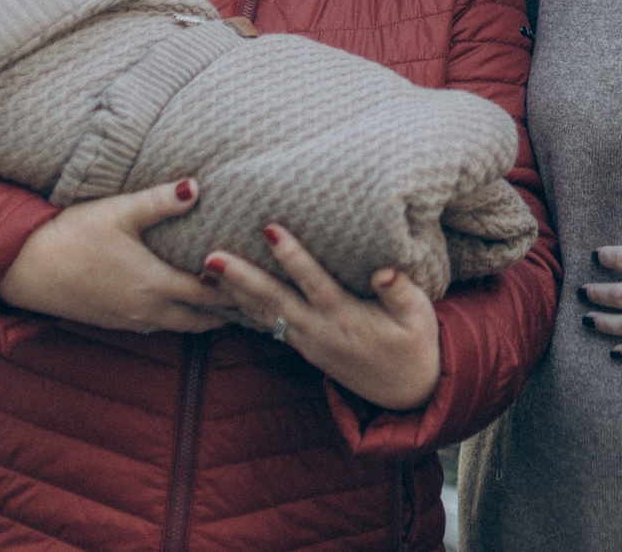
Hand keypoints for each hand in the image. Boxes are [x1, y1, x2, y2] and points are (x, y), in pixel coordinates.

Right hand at [0, 179, 239, 333]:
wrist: (23, 269)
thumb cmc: (70, 236)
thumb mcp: (117, 212)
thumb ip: (160, 202)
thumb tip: (197, 186)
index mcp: (155, 285)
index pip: (212, 294)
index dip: (240, 290)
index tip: (266, 285)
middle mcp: (147, 310)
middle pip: (202, 320)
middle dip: (231, 313)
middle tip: (258, 304)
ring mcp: (129, 320)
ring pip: (180, 327)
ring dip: (205, 318)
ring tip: (229, 307)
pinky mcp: (112, 321)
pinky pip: (157, 327)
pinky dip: (178, 319)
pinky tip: (180, 306)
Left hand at [206, 224, 442, 411]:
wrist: (406, 391)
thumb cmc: (415, 342)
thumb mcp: (419, 316)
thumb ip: (400, 291)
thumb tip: (384, 269)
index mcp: (346, 318)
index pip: (314, 283)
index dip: (292, 257)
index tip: (270, 230)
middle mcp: (320, 330)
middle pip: (274, 300)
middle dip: (241, 278)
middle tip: (210, 257)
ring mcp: (307, 341)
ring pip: (264, 313)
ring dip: (233, 292)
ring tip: (203, 270)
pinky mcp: (303, 347)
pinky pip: (267, 325)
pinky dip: (243, 308)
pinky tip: (221, 294)